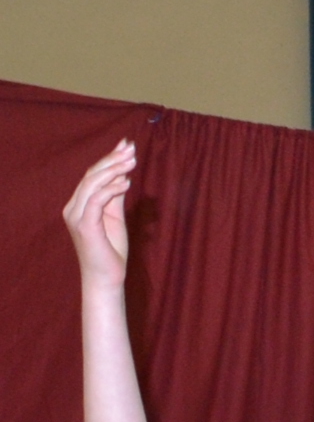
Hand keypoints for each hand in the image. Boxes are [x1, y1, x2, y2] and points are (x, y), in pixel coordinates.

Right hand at [63, 142, 136, 288]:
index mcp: (79, 204)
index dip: (108, 159)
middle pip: (91, 176)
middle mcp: (73, 208)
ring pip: (92, 185)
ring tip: (132, 161)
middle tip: (131, 148)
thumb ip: (115, 196)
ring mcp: (77, 217)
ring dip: (113, 170)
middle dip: (112, 159)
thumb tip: (122, 174)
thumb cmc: (111, 249)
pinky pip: (96, 201)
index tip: (127, 145)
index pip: (92, 176)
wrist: (106, 276)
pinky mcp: (84, 226)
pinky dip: (111, 189)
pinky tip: (127, 182)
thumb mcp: (115, 217)